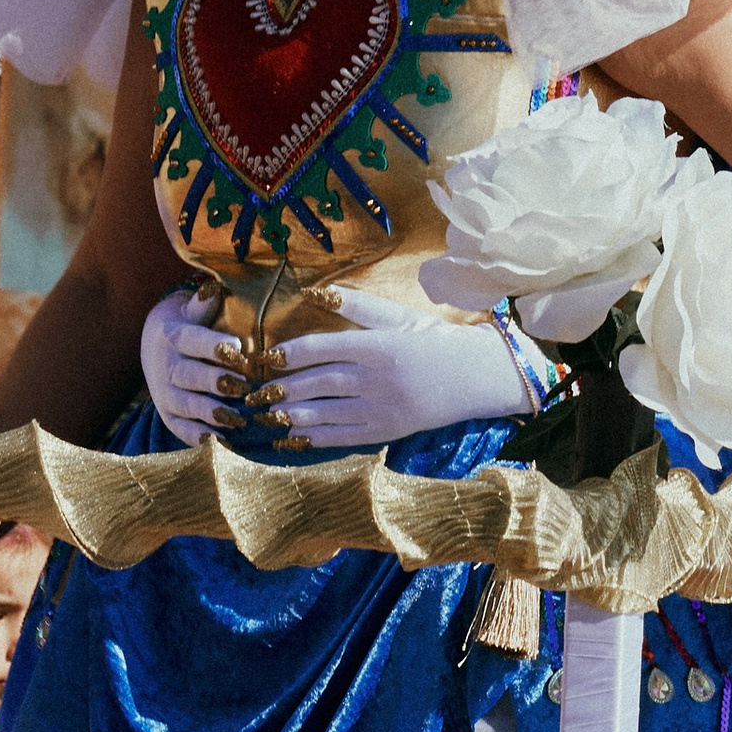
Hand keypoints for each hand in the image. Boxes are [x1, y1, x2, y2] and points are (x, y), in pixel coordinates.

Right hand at [141, 285, 251, 443]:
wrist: (156, 346)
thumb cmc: (188, 322)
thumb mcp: (192, 309)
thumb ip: (204, 305)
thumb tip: (213, 288)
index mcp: (172, 335)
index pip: (190, 340)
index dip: (212, 346)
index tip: (238, 348)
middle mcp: (164, 365)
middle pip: (187, 376)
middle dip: (215, 382)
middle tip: (243, 387)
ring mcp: (163, 392)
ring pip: (185, 404)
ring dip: (210, 413)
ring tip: (237, 420)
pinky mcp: (167, 413)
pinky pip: (179, 427)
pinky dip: (197, 436)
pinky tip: (219, 442)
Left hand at [251, 290, 532, 453]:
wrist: (476, 376)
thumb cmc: (435, 339)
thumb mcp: (399, 317)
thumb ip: (359, 306)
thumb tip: (318, 292)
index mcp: (379, 345)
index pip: (325, 348)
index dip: (292, 353)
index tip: (267, 357)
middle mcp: (379, 378)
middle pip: (321, 383)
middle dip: (284, 389)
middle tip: (255, 393)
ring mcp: (384, 407)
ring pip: (328, 412)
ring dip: (293, 416)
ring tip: (267, 416)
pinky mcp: (389, 430)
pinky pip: (345, 436)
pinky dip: (316, 439)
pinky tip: (294, 439)